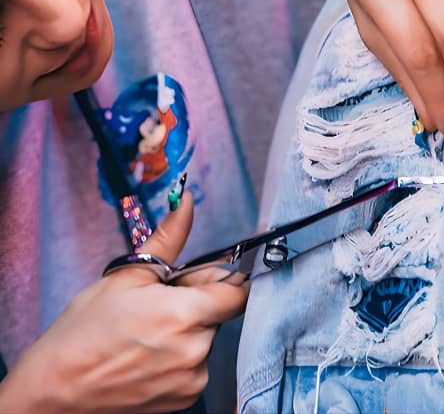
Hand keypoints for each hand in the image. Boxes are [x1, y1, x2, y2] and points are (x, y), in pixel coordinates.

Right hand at [0, 192, 247, 412]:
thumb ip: (169, 237)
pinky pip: (196, 366)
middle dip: (200, 302)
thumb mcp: (128, 275)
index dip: (223, 280)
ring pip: (207, 340)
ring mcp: (192, 380)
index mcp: (186, 314)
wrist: (55, 390)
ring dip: (191, 330)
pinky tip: (150, 353)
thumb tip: (186, 200)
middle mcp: (197, 351)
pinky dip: (181, 356)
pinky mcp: (184, 400)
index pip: (237, 292)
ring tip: (150, 331)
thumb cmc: (86, 329)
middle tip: (162, 301)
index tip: (201, 277)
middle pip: (221, 314)